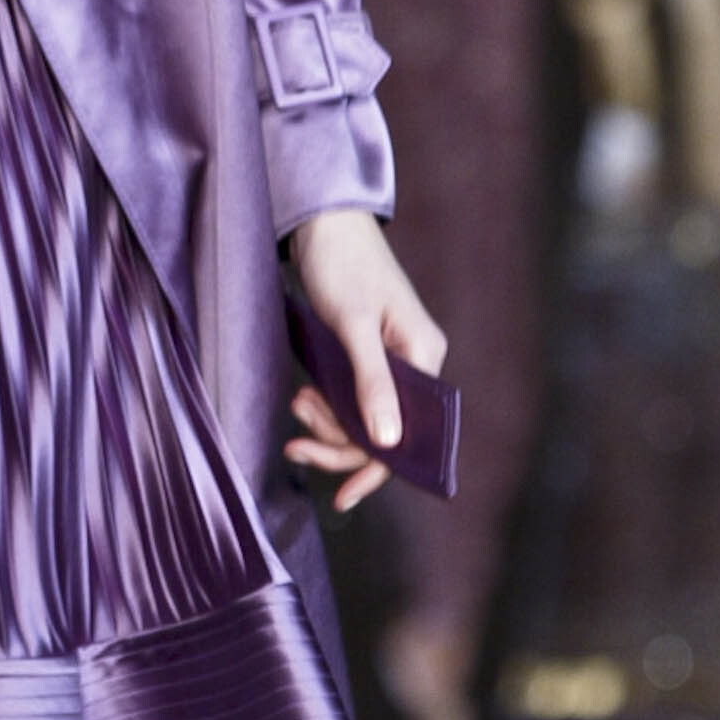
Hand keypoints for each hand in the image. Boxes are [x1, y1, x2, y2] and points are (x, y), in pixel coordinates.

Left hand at [284, 210, 447, 514]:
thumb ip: (371, 384)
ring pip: (362, 417)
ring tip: (296, 407)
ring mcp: (390, 361)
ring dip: (328, 423)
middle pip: (382, 430)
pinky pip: (350, 398)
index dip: (376, 467)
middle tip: (295, 444)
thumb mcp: (352, 328)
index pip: (409, 432)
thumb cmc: (341, 265)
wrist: (321, 223)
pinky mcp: (365, 356)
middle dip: (338, 442)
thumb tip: (388, 442)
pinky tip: (303, 401)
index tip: (342, 496)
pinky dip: (326, 406)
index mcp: (424, 357)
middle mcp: (414, 364)